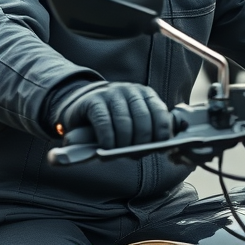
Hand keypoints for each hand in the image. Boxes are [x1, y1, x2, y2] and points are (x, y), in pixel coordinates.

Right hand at [54, 82, 172, 148]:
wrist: (84, 106)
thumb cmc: (114, 120)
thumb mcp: (133, 120)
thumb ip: (148, 130)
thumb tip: (160, 148)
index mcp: (146, 94)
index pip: (160, 112)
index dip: (161, 132)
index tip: (158, 147)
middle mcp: (130, 90)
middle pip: (143, 118)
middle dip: (142, 140)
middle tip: (136, 154)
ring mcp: (111, 93)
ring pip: (124, 121)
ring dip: (124, 142)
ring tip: (121, 152)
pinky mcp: (94, 101)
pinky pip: (104, 122)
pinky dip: (108, 138)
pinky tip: (107, 148)